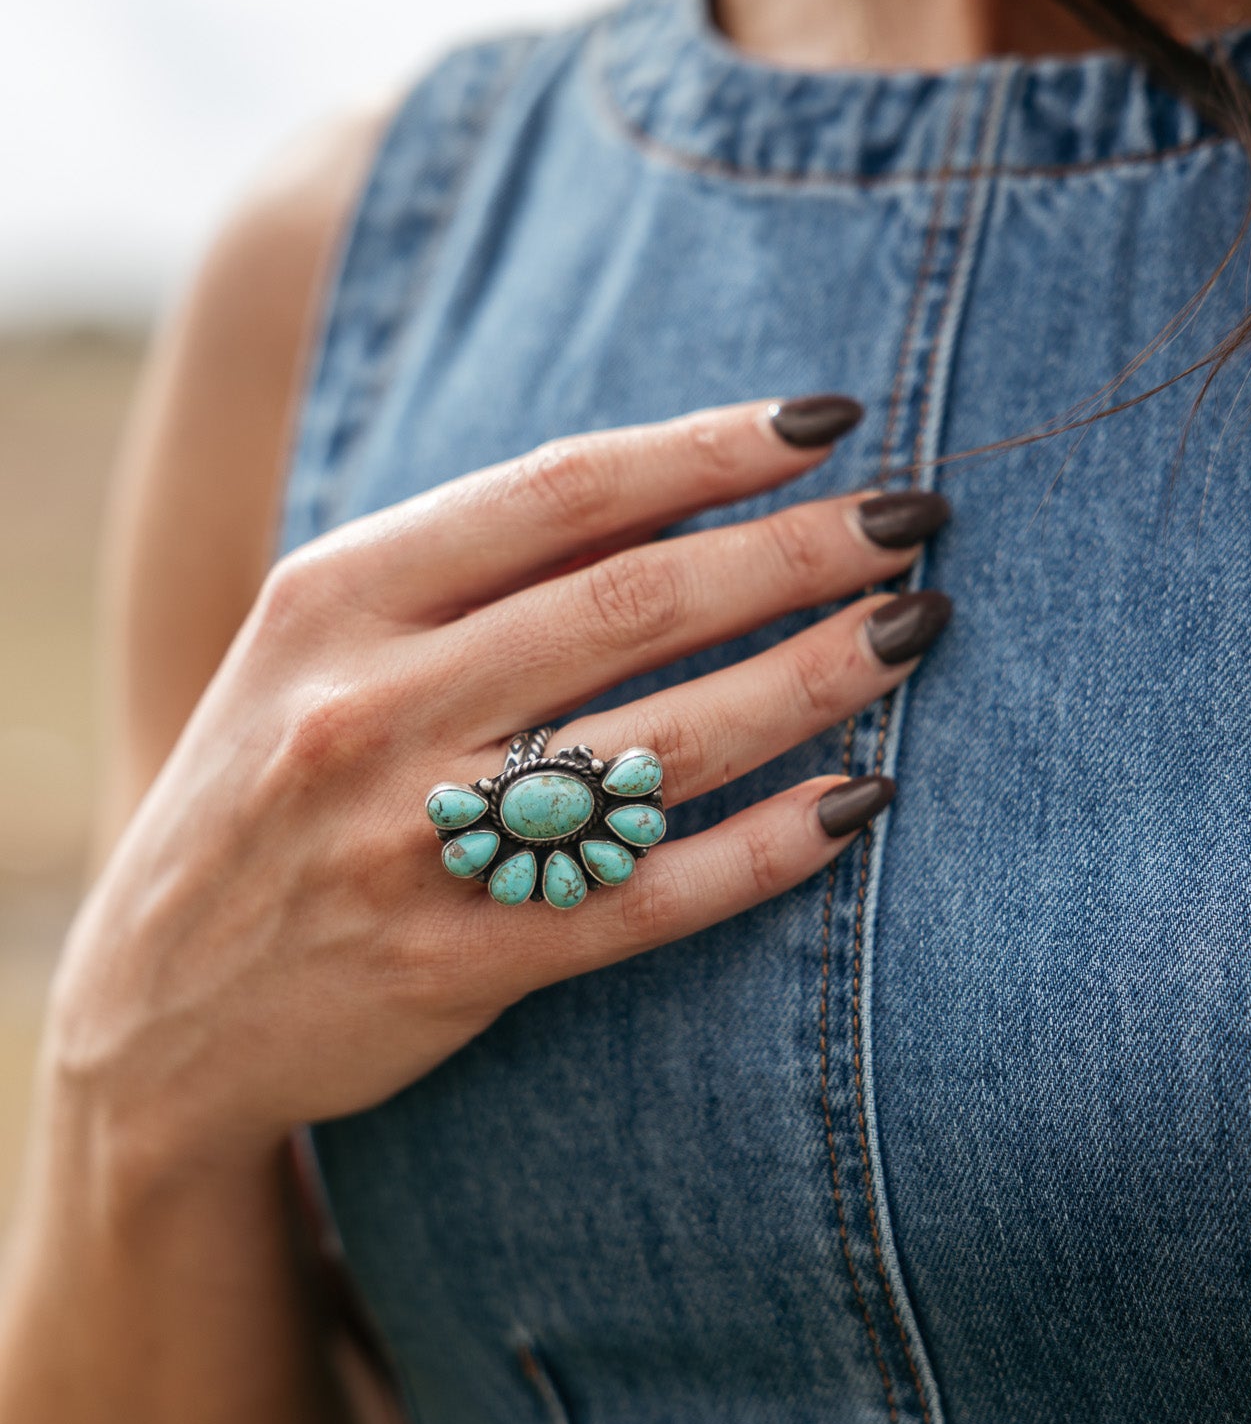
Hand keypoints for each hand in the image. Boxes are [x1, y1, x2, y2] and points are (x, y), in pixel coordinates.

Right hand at [48, 397, 950, 1165]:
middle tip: (918, 522)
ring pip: (663, 744)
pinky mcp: (464, 962)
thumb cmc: (271, 784)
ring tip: (914, 631)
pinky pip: (652, 897)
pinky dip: (769, 848)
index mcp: (337, 598)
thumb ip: (466, 572)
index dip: (712, 449)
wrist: (159, 1003)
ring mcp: (417, 843)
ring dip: (813, 677)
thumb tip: (680, 490)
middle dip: (799, 551)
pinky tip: (860, 803)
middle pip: (637, 603)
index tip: (831, 421)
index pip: (560, 492)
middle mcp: (372, 707)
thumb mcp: (320, 645)